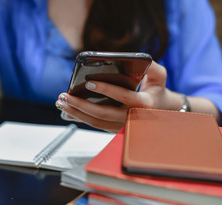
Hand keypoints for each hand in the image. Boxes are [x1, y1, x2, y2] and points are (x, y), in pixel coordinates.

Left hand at [55, 61, 169, 132]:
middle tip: (65, 95)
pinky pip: (95, 124)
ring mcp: (122, 126)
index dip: (107, 90)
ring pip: (96, 122)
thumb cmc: (157, 91)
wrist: (160, 111)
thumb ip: (152, 66)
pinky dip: (80, 118)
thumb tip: (136, 58)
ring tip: (61, 102)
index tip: (89, 83)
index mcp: (144, 104)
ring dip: (76, 112)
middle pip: (103, 114)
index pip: (124, 97)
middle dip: (81, 105)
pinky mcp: (114, 129)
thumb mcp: (160, 76)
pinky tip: (68, 110)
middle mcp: (132, 118)